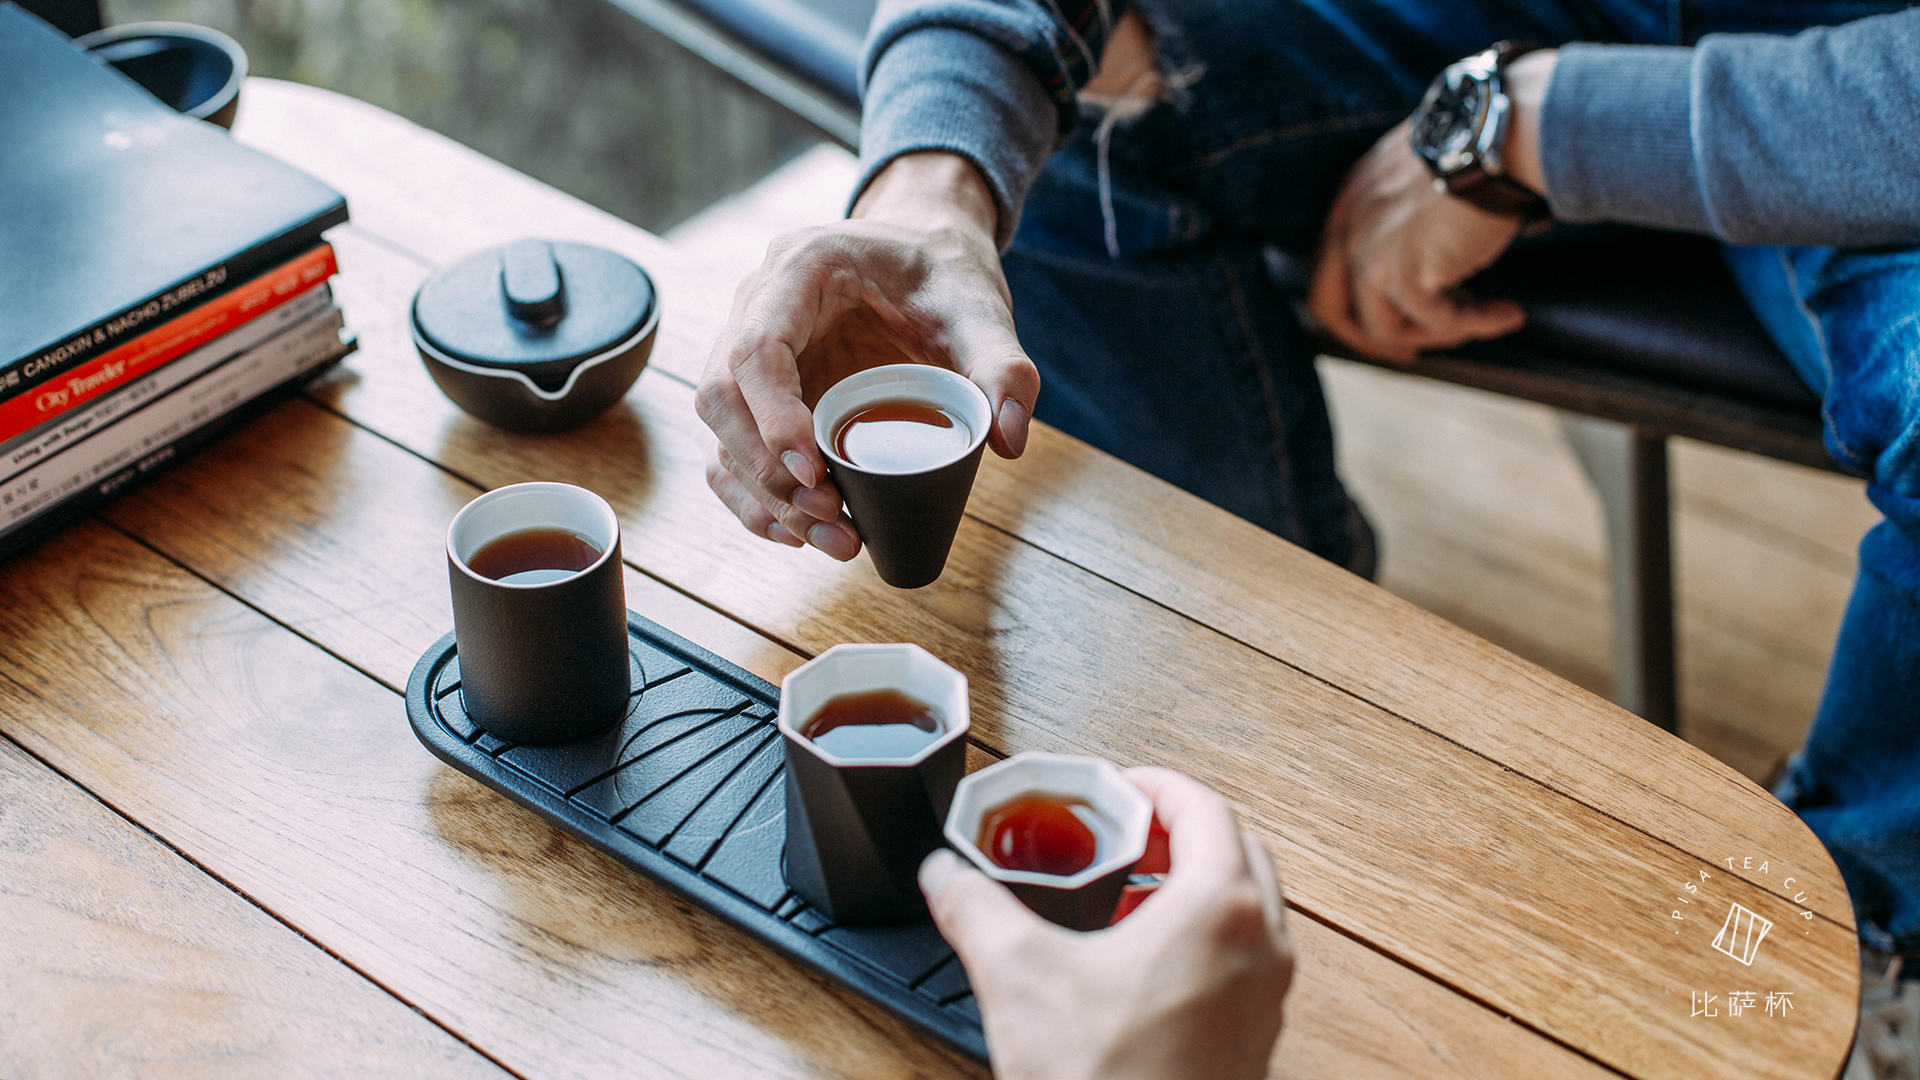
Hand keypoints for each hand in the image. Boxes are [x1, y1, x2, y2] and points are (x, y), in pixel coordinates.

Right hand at [694, 152, 1039, 559]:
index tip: (816, 472)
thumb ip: (1003, 364)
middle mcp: (756, 305)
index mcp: (800, 268)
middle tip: (832, 517)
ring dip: (764, 497)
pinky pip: (732, 450)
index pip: (757, 348)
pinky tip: (798, 535)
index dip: (774, 417)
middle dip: (766, 471)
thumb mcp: (979, 308)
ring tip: (833, 541)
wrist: (925, 254)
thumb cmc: (942, 273)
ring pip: (720, 433)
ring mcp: (746, 350)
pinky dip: (756, 499)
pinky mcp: (759, 392)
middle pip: (719, 396)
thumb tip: (1012, 440)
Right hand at [919, 767, 1293, 1079]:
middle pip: (1235, 847)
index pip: (1204, 805)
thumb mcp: (1019, 978)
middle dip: (1176, 828)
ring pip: (1247, 906)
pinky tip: (1136, 963)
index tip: (1116, 788)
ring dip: (1191, 883)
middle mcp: (1262, 947)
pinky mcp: (1254, 1038)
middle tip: (1121, 831)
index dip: (1153, 784)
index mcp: (1219, 910)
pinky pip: (1241, 959)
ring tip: (1125, 893)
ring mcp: (1265, 996)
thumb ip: (975, 909)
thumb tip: (945, 876)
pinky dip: (1200, 937)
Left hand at [1308, 50, 1556, 362]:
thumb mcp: (1429, 171)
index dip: (1356, 302)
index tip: (1396, 317)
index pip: (1330, 265)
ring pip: (1384, 327)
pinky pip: (1434, 322)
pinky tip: (1507, 316)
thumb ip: (1409, 208)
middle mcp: (1350, 224)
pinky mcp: (1406, 274)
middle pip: (1330, 307)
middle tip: (1413, 355)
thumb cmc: (1485, 143)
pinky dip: (1474, 326)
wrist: (1509, 134)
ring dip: (1439, 334)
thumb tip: (1433, 255)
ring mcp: (1372, 251)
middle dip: (1372, 339)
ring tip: (1489, 318)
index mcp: (1351, 196)